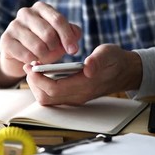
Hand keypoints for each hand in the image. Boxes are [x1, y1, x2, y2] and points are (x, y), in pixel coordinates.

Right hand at [0, 1, 81, 86]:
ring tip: (44, 58)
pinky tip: (33, 61)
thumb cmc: (44, 44)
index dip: (68, 37)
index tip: (73, 50)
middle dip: (55, 48)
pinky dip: (33, 61)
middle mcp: (26, 12)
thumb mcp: (60, 38)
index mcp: (41, 8)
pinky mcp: (6, 39)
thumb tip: (75, 35)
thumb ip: (71, 33)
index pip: (58, 20)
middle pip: (48, 33)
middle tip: (55, 54)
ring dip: (44, 56)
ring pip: (37, 46)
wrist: (20, 57)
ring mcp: (14, 25)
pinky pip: (26, 54)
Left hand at [23, 44, 142, 104]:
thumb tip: (88, 68)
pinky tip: (43, 72)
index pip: (54, 89)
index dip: (39, 79)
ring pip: (47, 99)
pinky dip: (43, 86)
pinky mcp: (73, 96)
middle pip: (46, 98)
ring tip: (34, 68)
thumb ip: (98, 60)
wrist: (125, 72)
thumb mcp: (109, 54)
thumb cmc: (115, 60)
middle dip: (34, 82)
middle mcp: (78, 96)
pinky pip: (52, 97)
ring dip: (37, 85)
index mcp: (85, 85)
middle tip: (30, 65)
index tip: (32, 65)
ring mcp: (75, 98)